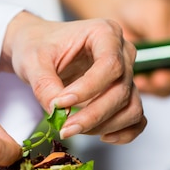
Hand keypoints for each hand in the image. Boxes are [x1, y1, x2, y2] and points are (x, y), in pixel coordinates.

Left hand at [0, 11, 145, 143]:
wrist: (37, 49)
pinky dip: (124, 132)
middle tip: (64, 129)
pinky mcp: (125, 94)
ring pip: (131, 107)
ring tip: (75, 129)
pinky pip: (137, 118)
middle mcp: (122, 52)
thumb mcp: (32, 60)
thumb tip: (59, 113)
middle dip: (93, 115)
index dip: (88, 89)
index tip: (61, 104)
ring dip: (105, 125)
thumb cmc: (37, 46)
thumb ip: (45, 85)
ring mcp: (127, 74)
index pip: (110, 64)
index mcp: (105, 32)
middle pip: (121, 89)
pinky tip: (102, 136)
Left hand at [115, 0, 169, 95]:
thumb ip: (162, 31)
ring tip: (141, 79)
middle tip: (159, 77)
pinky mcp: (146, 78)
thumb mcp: (156, 12)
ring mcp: (164, 70)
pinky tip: (132, 78)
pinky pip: (148, 91)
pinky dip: (142, 88)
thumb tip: (165, 51)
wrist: (120, 11)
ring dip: (156, 87)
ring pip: (167, 88)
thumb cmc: (145, 7)